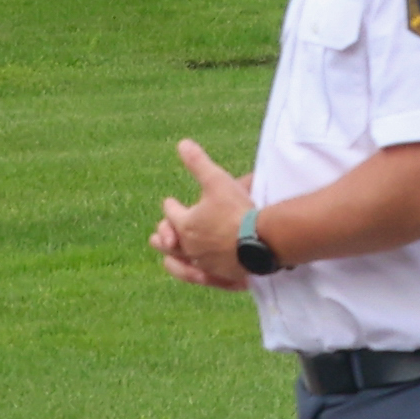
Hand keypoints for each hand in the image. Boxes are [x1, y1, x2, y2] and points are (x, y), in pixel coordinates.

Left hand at [154, 138, 257, 293]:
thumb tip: (182, 143)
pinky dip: (188, 272)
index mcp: (185, 222)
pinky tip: (190, 271)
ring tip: (167, 254)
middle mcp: (189, 245)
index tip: (170, 201)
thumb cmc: (238, 210)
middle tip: (158, 232)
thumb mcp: (217, 181)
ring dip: (171, 255)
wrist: (261, 241)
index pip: (172, 211)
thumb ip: (199, 164)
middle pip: (169, 239)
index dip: (171, 205)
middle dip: (163, 233)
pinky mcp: (217, 274)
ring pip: (179, 260)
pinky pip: (197, 276)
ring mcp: (202, 262)